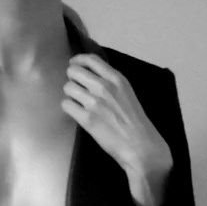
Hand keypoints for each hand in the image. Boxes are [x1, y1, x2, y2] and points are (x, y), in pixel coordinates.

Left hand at [62, 53, 172, 205]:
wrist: (140, 145)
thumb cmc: (135, 121)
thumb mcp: (127, 93)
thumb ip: (111, 82)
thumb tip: (90, 75)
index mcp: (116, 78)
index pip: (90, 59)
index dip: (78, 60)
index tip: (74, 64)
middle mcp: (104, 87)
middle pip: (74, 71)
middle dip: (72, 78)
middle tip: (76, 87)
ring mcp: (94, 102)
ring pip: (67, 87)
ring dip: (70, 94)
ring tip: (77, 102)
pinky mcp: (86, 119)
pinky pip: (66, 104)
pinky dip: (69, 108)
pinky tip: (76, 112)